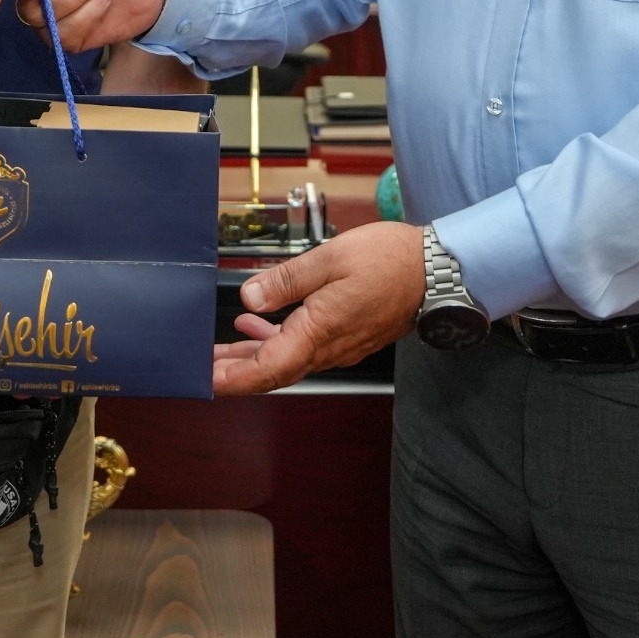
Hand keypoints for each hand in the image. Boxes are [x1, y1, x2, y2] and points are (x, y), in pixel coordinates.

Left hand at [213, 220, 423, 394]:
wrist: (436, 269)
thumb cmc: (389, 259)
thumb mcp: (329, 258)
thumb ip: (286, 280)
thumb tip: (249, 299)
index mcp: (320, 331)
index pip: (269, 369)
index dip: (235, 378)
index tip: (206, 379)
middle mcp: (329, 348)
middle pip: (274, 371)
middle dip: (236, 372)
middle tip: (201, 369)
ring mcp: (340, 345)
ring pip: (288, 360)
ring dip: (253, 358)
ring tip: (221, 350)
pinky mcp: (348, 336)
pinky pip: (305, 348)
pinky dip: (276, 343)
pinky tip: (258, 326)